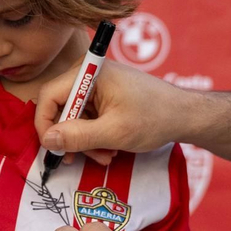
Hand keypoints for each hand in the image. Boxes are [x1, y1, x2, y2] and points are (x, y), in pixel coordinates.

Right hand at [34, 60, 189, 166]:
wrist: (185, 115)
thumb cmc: (154, 118)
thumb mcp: (114, 132)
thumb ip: (78, 136)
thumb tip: (47, 140)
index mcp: (89, 71)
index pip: (49, 95)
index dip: (44, 124)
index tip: (52, 149)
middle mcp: (89, 73)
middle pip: (60, 108)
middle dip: (71, 137)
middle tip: (81, 158)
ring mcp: (97, 85)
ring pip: (74, 118)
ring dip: (86, 142)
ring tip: (106, 156)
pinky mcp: (104, 97)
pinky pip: (87, 119)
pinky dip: (95, 137)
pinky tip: (111, 149)